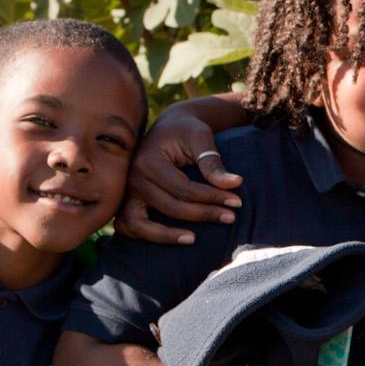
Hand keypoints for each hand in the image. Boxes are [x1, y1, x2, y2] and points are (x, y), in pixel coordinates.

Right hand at [118, 112, 242, 244]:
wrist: (169, 126)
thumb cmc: (186, 130)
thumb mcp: (201, 138)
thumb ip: (213, 162)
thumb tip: (235, 183)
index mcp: (149, 160)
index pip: (183, 188)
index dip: (212, 198)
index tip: (237, 202)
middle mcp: (133, 178)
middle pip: (169, 206)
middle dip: (203, 214)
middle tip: (230, 217)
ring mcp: (126, 192)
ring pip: (140, 224)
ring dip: (167, 236)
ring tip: (194, 239)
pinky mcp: (126, 201)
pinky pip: (130, 226)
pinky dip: (147, 236)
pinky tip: (171, 238)